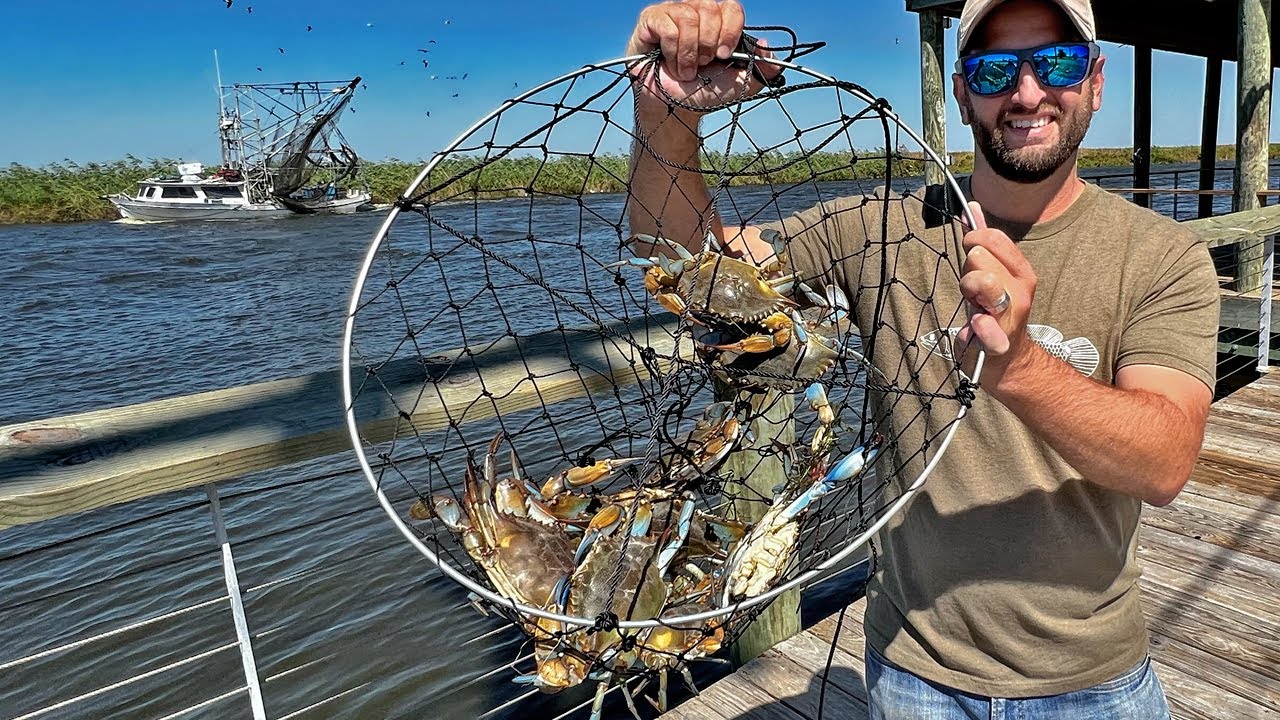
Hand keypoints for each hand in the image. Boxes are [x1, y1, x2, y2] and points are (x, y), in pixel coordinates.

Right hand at [626, 0, 781, 114]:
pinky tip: (669, 63)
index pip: (732, 8)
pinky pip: (668, 27)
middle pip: (711, 9)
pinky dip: (672, 52)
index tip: (724, 56)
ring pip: (689, 18)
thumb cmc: (702, 92)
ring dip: (689, 53)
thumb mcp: (741, 84)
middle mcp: (697, 12)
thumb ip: (764, 69)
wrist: (673, 108)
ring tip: (685, 69)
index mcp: (719, 23)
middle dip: (708, 45)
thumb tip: (766, 45)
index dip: (729, 32)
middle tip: (702, 64)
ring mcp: (673, 13)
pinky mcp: (651, 20)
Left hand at [952, 201, 1038, 389]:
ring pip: (984, 282)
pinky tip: (976, 326)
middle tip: (970, 287)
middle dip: (968, 267)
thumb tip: (971, 208)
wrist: (1006, 359)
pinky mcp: (998, 343)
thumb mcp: (988, 273)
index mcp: (1019, 271)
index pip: (995, 238)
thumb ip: (980, 242)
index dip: (975, 239)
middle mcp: (1020, 290)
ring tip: (972, 304)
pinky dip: (981, 327)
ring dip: (968, 290)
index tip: (970, 252)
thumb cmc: (992, 311)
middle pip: (981, 256)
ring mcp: (1011, 316)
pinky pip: (988, 329)